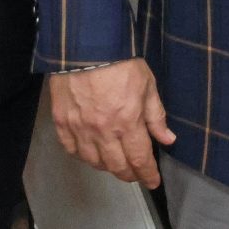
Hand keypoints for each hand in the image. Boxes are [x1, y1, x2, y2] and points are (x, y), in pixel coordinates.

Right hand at [49, 58, 175, 188]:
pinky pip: (72, 150)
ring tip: (116, 163)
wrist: (86, 46)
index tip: (153, 181)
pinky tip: (91, 153)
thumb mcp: (147, 84)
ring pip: (94, 162)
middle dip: (129, 174)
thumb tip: (167, 139)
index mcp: (127, 122)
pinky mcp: (61, 123)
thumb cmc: (120, 61)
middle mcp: (103, 131)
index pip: (139, 159)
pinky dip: (83, 156)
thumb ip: (156, 115)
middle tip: (136, 173)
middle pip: (117, 166)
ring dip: (108, 167)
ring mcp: (79, 129)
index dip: (148, 174)